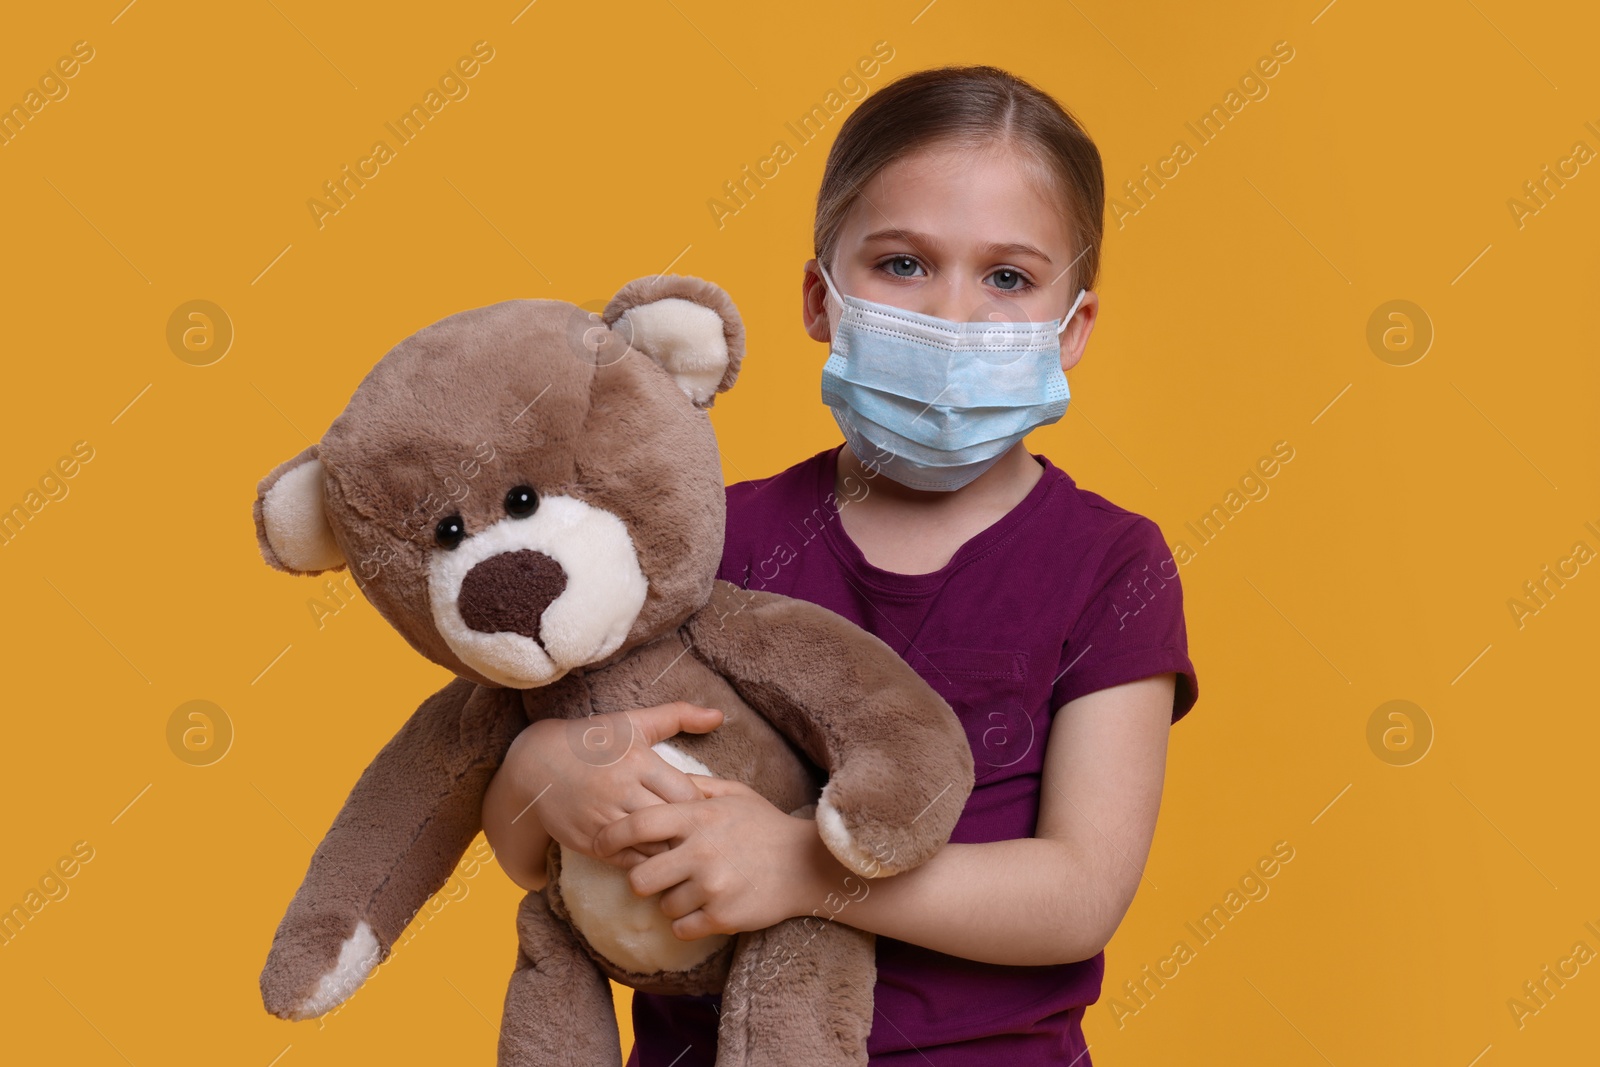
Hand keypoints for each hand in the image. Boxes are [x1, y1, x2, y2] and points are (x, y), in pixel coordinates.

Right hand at [490, 701, 724, 870]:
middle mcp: (621, 791)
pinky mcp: (587, 841)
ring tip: (683, 847)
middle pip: (673, 823)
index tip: (707, 808)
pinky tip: (654, 853)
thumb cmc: (593, 740)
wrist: (536, 764)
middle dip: (691, 831)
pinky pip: (627, 861)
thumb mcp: (634, 723)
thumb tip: (719, 715)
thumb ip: (678, 715)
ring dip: (670, 849)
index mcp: (638, 762)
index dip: (702, 806)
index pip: (688, 795)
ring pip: (652, 847)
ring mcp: (602, 818)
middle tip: (705, 836)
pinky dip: (645, 860)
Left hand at [592, 775, 839, 939]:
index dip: (611, 836)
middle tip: (659, 877)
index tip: (600, 844)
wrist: (807, 866)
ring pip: (663, 907)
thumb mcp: (734, 794)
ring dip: (674, 902)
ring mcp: (712, 887)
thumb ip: (694, 786)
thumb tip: (658, 776)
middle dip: (643, 881)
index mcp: (699, 817)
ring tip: (698, 890)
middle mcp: (702, 851)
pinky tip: (707, 908)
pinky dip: (689, 924)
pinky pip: (682, 929)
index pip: (638, 825)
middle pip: (640, 879)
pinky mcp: (723, 917)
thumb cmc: (765, 826)